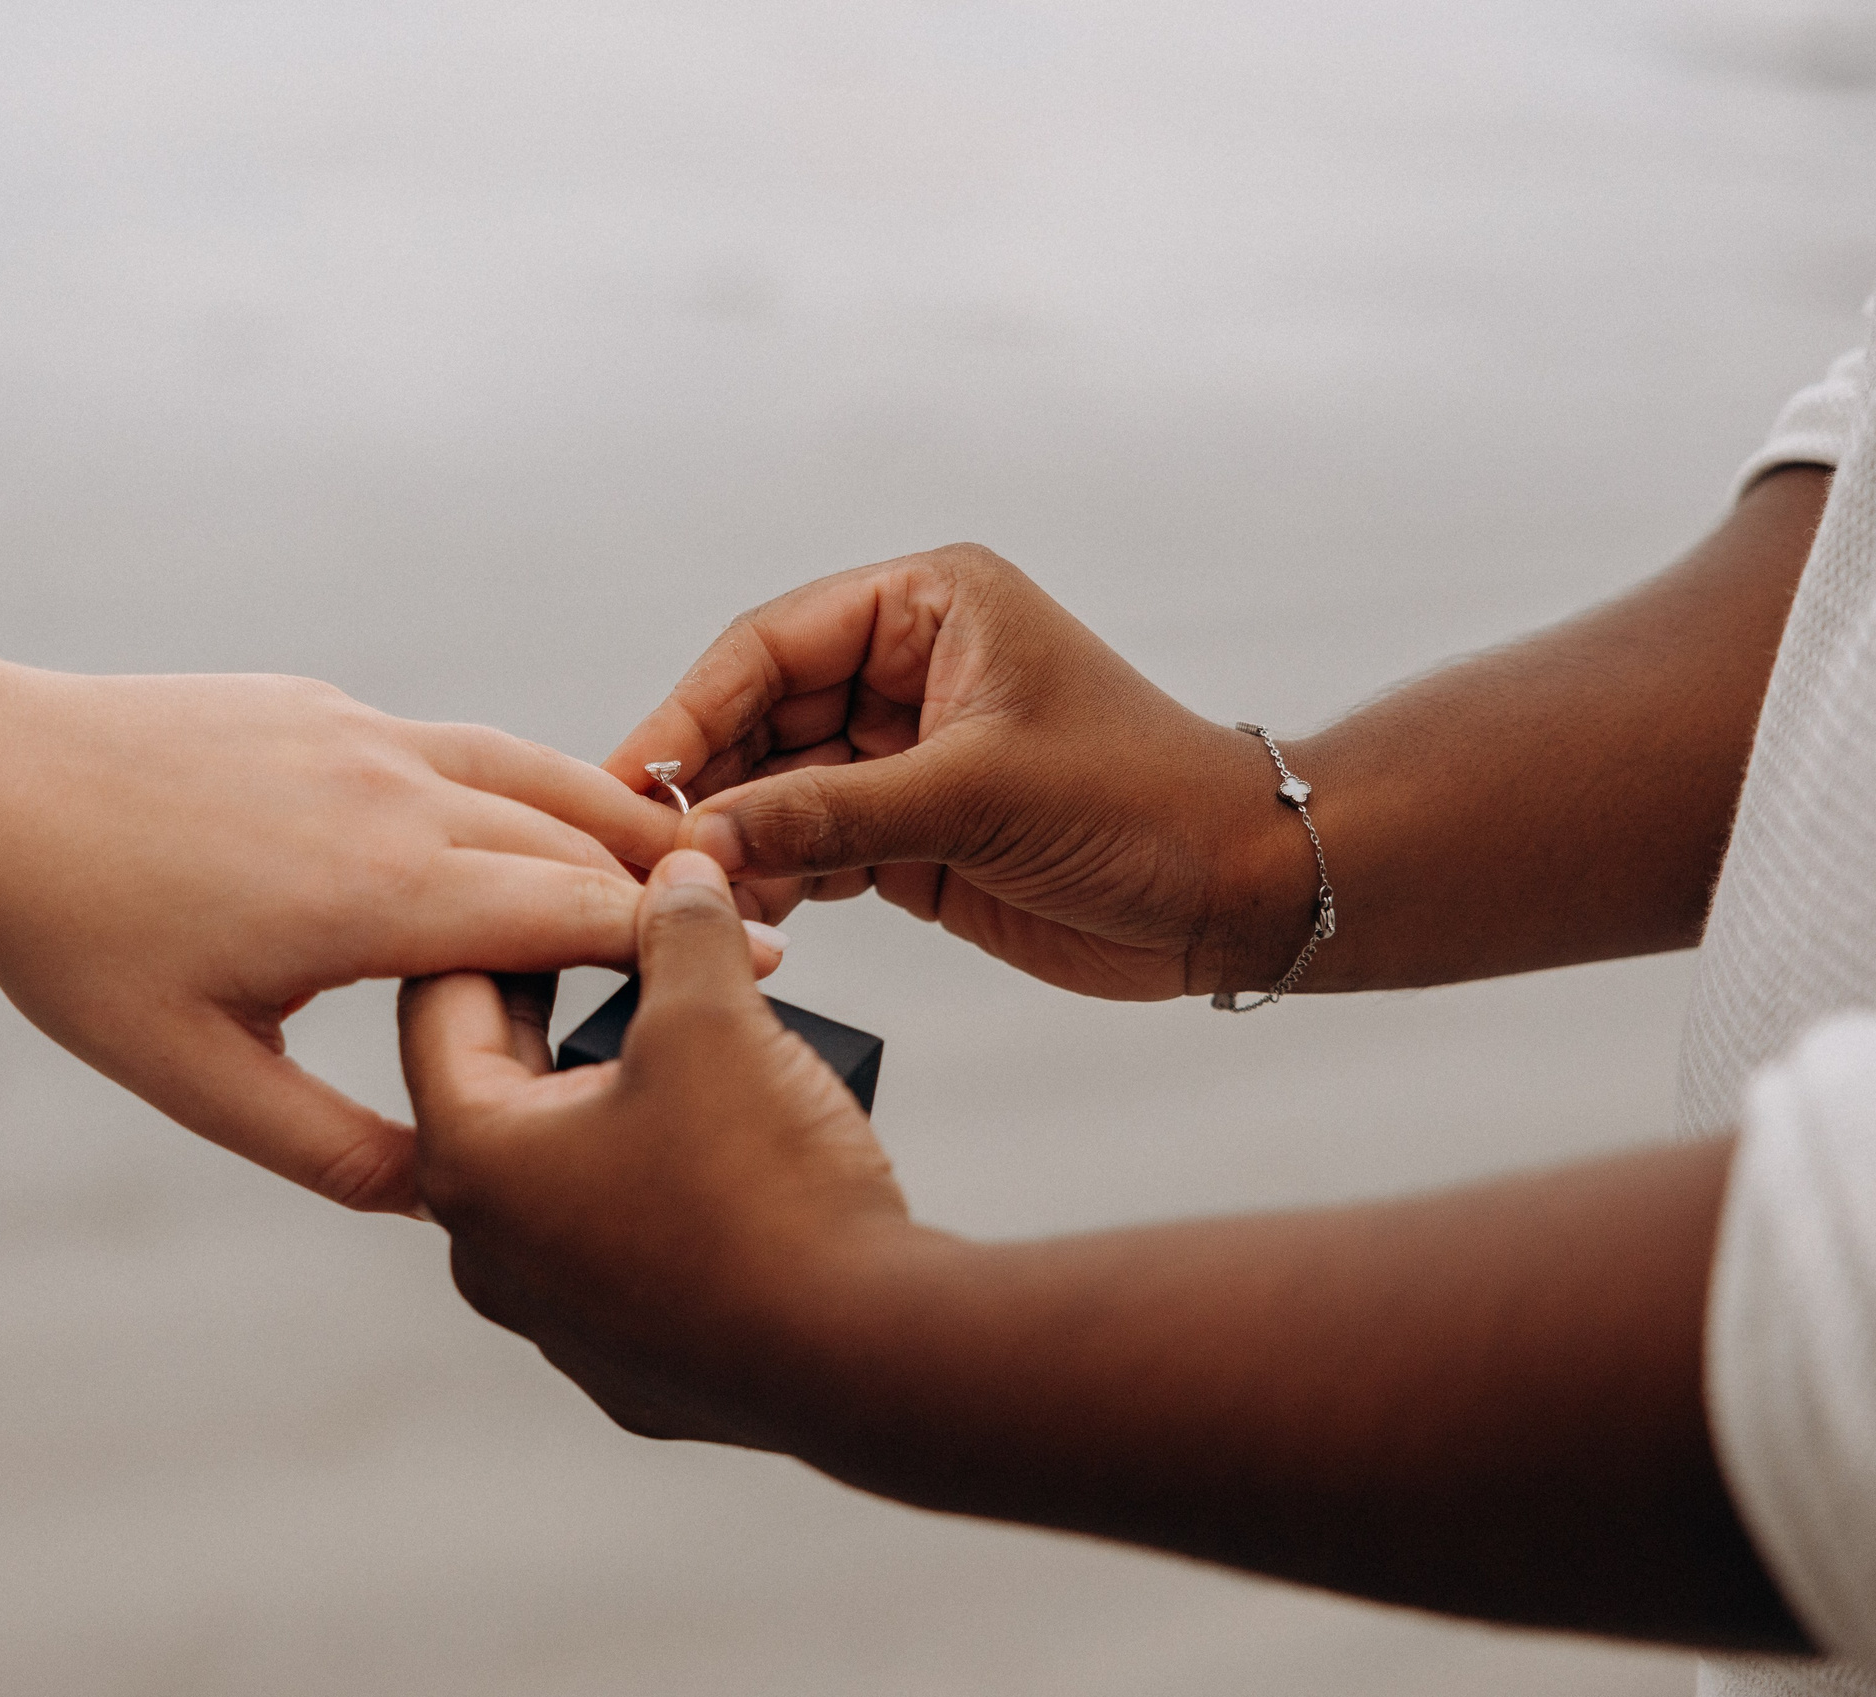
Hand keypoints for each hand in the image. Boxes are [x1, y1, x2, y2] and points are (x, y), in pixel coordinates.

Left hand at [0, 666, 779, 1213]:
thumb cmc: (77, 936)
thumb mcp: (194, 1075)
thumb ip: (330, 1147)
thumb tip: (437, 1194)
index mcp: (381, 893)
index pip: (580, 913)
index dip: (680, 943)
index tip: (767, 965)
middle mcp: (397, 796)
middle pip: (580, 839)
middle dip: (672, 886)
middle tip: (749, 931)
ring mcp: (367, 737)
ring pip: (536, 774)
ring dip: (616, 823)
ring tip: (679, 867)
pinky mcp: (332, 708)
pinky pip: (467, 747)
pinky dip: (534, 786)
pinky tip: (543, 824)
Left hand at [400, 849, 909, 1445]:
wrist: (871, 1360)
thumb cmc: (767, 1186)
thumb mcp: (715, 1018)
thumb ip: (679, 930)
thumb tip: (677, 874)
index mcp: (470, 1157)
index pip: (440, 998)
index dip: (509, 918)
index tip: (572, 878)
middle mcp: (486, 1251)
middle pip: (500, 1082)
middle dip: (565, 999)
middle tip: (634, 939)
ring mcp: (555, 1320)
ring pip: (564, 1167)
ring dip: (614, 1093)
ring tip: (693, 1036)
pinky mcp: (626, 1364)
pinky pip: (621, 1244)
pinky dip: (656, 1182)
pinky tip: (726, 1145)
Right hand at [603, 544, 1295, 1000]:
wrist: (1237, 894)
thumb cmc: (1143, 802)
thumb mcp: (975, 797)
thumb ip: (830, 813)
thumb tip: (709, 838)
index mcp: (929, 606)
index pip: (772, 642)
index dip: (695, 708)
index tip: (638, 775)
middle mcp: (909, 667)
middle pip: (762, 713)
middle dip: (711, 781)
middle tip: (650, 848)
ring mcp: (907, 752)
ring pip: (780, 784)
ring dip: (739, 837)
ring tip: (692, 893)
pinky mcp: (912, 831)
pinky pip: (815, 844)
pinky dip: (779, 878)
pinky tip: (747, 911)